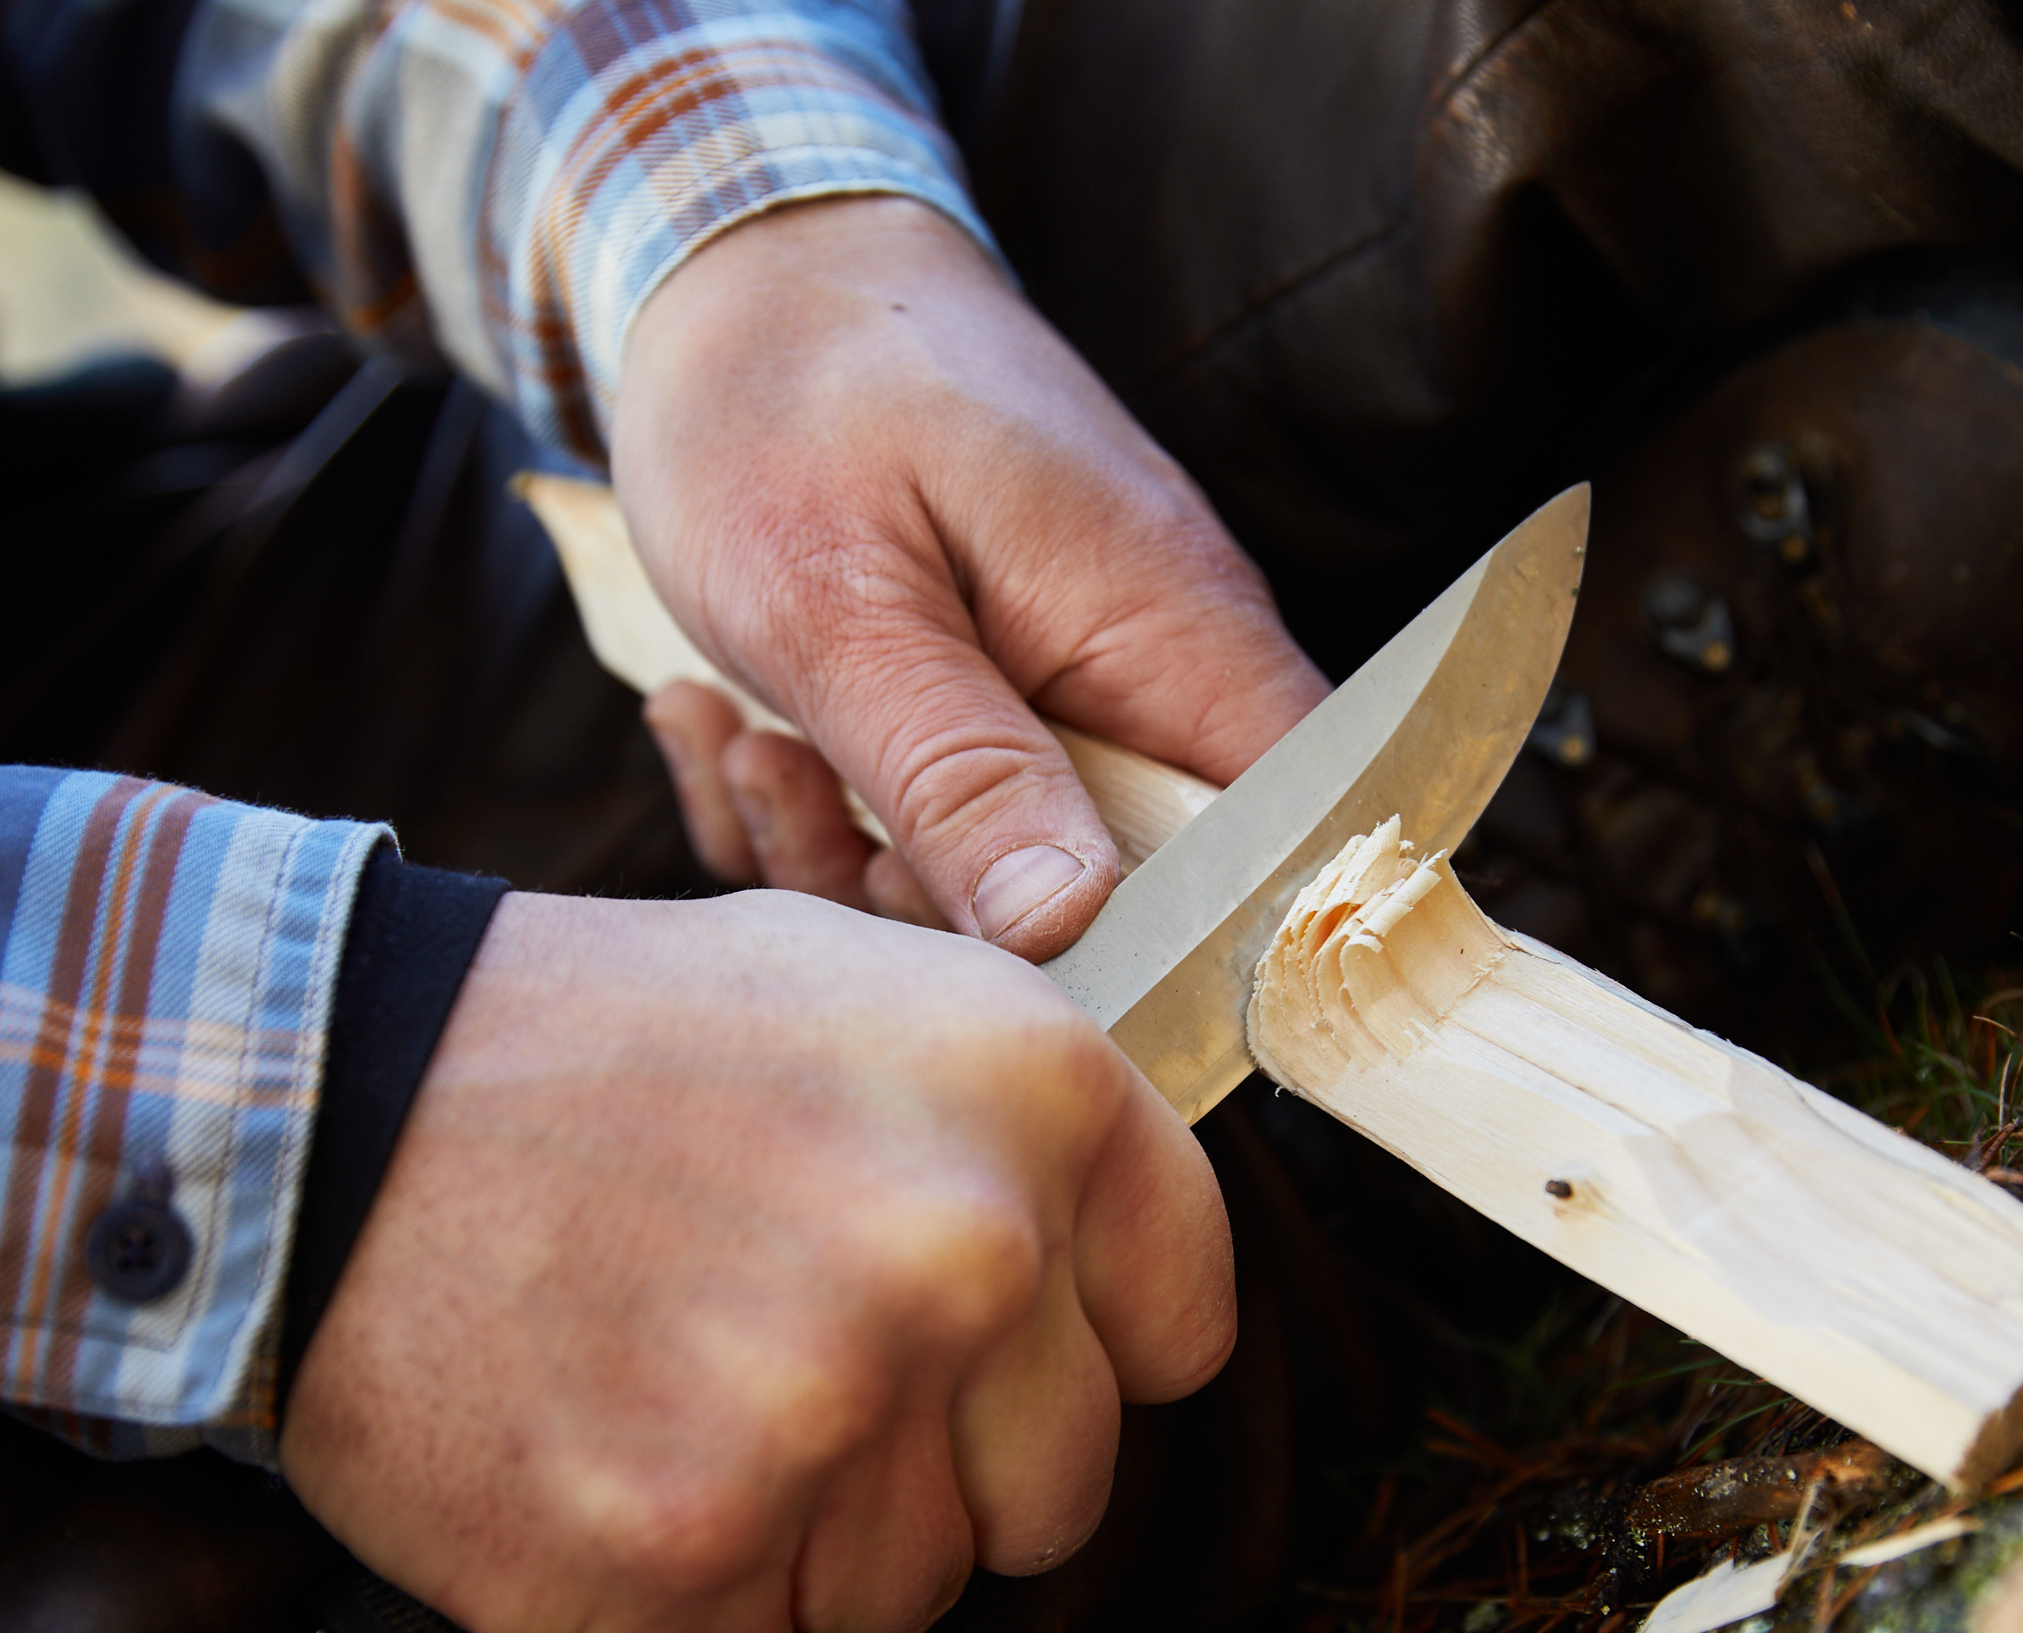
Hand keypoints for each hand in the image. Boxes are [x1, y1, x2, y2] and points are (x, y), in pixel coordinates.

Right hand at [276, 891, 1234, 1632]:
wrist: (322, 1109)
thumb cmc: (594, 1048)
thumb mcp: (844, 983)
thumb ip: (1015, 1122)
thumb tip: (1121, 1263)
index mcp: (1031, 1088)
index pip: (1182, 1326)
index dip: (1084, 1350)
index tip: (992, 1344)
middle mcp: (963, 1250)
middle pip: (1059, 1493)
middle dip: (942, 1466)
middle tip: (788, 1370)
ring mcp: (826, 1413)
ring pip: (908, 1591)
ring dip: (803, 1534)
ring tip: (670, 1392)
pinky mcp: (686, 1554)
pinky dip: (676, 1604)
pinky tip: (596, 1465)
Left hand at [612, 195, 1328, 958]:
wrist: (736, 262)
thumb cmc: (787, 398)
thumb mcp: (841, 607)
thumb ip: (959, 774)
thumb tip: (1074, 931)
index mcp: (1173, 639)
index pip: (1292, 850)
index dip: (1198, 960)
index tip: (1027, 982)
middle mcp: (1157, 675)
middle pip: (1131, 904)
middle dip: (943, 914)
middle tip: (798, 806)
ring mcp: (1076, 693)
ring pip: (1012, 886)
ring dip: (850, 854)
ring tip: (747, 745)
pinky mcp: (996, 706)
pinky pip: (936, 834)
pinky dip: (820, 810)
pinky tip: (730, 727)